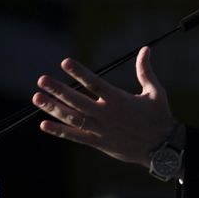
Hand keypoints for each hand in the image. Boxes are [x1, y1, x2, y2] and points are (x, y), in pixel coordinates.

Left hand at [32, 46, 175, 166]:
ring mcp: (100, 129)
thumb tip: (145, 49)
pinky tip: (44, 124)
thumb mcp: (155, 91)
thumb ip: (145, 71)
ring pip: (72, 118)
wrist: (161, 148)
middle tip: (41, 80)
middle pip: (77, 100)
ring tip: (37, 98)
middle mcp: (106, 114)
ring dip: (53, 108)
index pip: (94, 83)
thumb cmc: (159, 116)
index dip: (79, 72)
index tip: (64, 62)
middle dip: (58, 90)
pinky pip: (75, 137)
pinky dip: (59, 131)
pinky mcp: (98, 142)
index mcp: (119, 99)